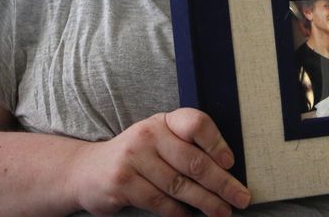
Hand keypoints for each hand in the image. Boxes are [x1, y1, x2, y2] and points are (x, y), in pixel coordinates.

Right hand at [69, 108, 250, 216]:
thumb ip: (185, 148)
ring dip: (206, 202)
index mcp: (163, 121)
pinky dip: (179, 212)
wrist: (87, 170)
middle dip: (222, 183)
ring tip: (222, 212)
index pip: (196, 123)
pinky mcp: (123, 183)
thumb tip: (226, 171)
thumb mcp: (158, 142)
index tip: (231, 163)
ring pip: (180, 185)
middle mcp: (148, 135)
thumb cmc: (137, 157)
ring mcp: (133, 158)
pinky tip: (190, 216)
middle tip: (240, 197)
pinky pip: (160, 202)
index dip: (217, 143)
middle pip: (194, 161)